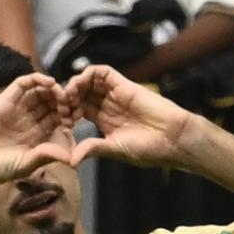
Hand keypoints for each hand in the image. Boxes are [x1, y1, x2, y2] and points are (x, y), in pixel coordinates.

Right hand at [0, 72, 74, 187]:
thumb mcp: (26, 164)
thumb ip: (47, 156)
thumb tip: (73, 159)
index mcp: (35, 137)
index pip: (57, 122)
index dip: (68, 118)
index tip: (77, 119)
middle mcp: (27, 121)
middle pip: (51, 105)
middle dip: (63, 103)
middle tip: (73, 103)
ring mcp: (17, 109)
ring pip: (40, 93)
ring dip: (53, 90)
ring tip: (63, 93)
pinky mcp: (5, 98)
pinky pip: (23, 84)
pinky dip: (37, 79)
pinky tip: (49, 82)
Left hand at [65, 65, 195, 168]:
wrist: (172, 139)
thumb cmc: (148, 149)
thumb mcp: (114, 149)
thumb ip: (93, 149)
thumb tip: (70, 161)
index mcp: (104, 121)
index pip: (79, 110)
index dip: (67, 113)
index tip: (62, 123)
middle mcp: (108, 105)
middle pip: (81, 93)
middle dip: (68, 98)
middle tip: (61, 107)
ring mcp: (115, 94)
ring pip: (88, 81)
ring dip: (75, 84)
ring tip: (69, 96)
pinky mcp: (124, 84)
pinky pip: (103, 72)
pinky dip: (88, 74)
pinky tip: (80, 85)